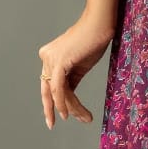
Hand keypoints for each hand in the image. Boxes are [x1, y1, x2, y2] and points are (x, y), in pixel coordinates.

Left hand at [38, 14, 115, 128]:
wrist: (101, 25)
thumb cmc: (94, 40)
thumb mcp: (80, 65)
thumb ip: (72, 79)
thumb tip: (69, 97)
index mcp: (50, 56)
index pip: (49, 84)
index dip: (51, 102)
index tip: (58, 116)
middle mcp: (46, 57)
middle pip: (47, 89)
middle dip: (49, 109)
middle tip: (52, 124)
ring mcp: (51, 59)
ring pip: (57, 92)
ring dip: (70, 108)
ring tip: (85, 118)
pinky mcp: (59, 62)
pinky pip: (59, 88)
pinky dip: (64, 103)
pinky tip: (70, 113)